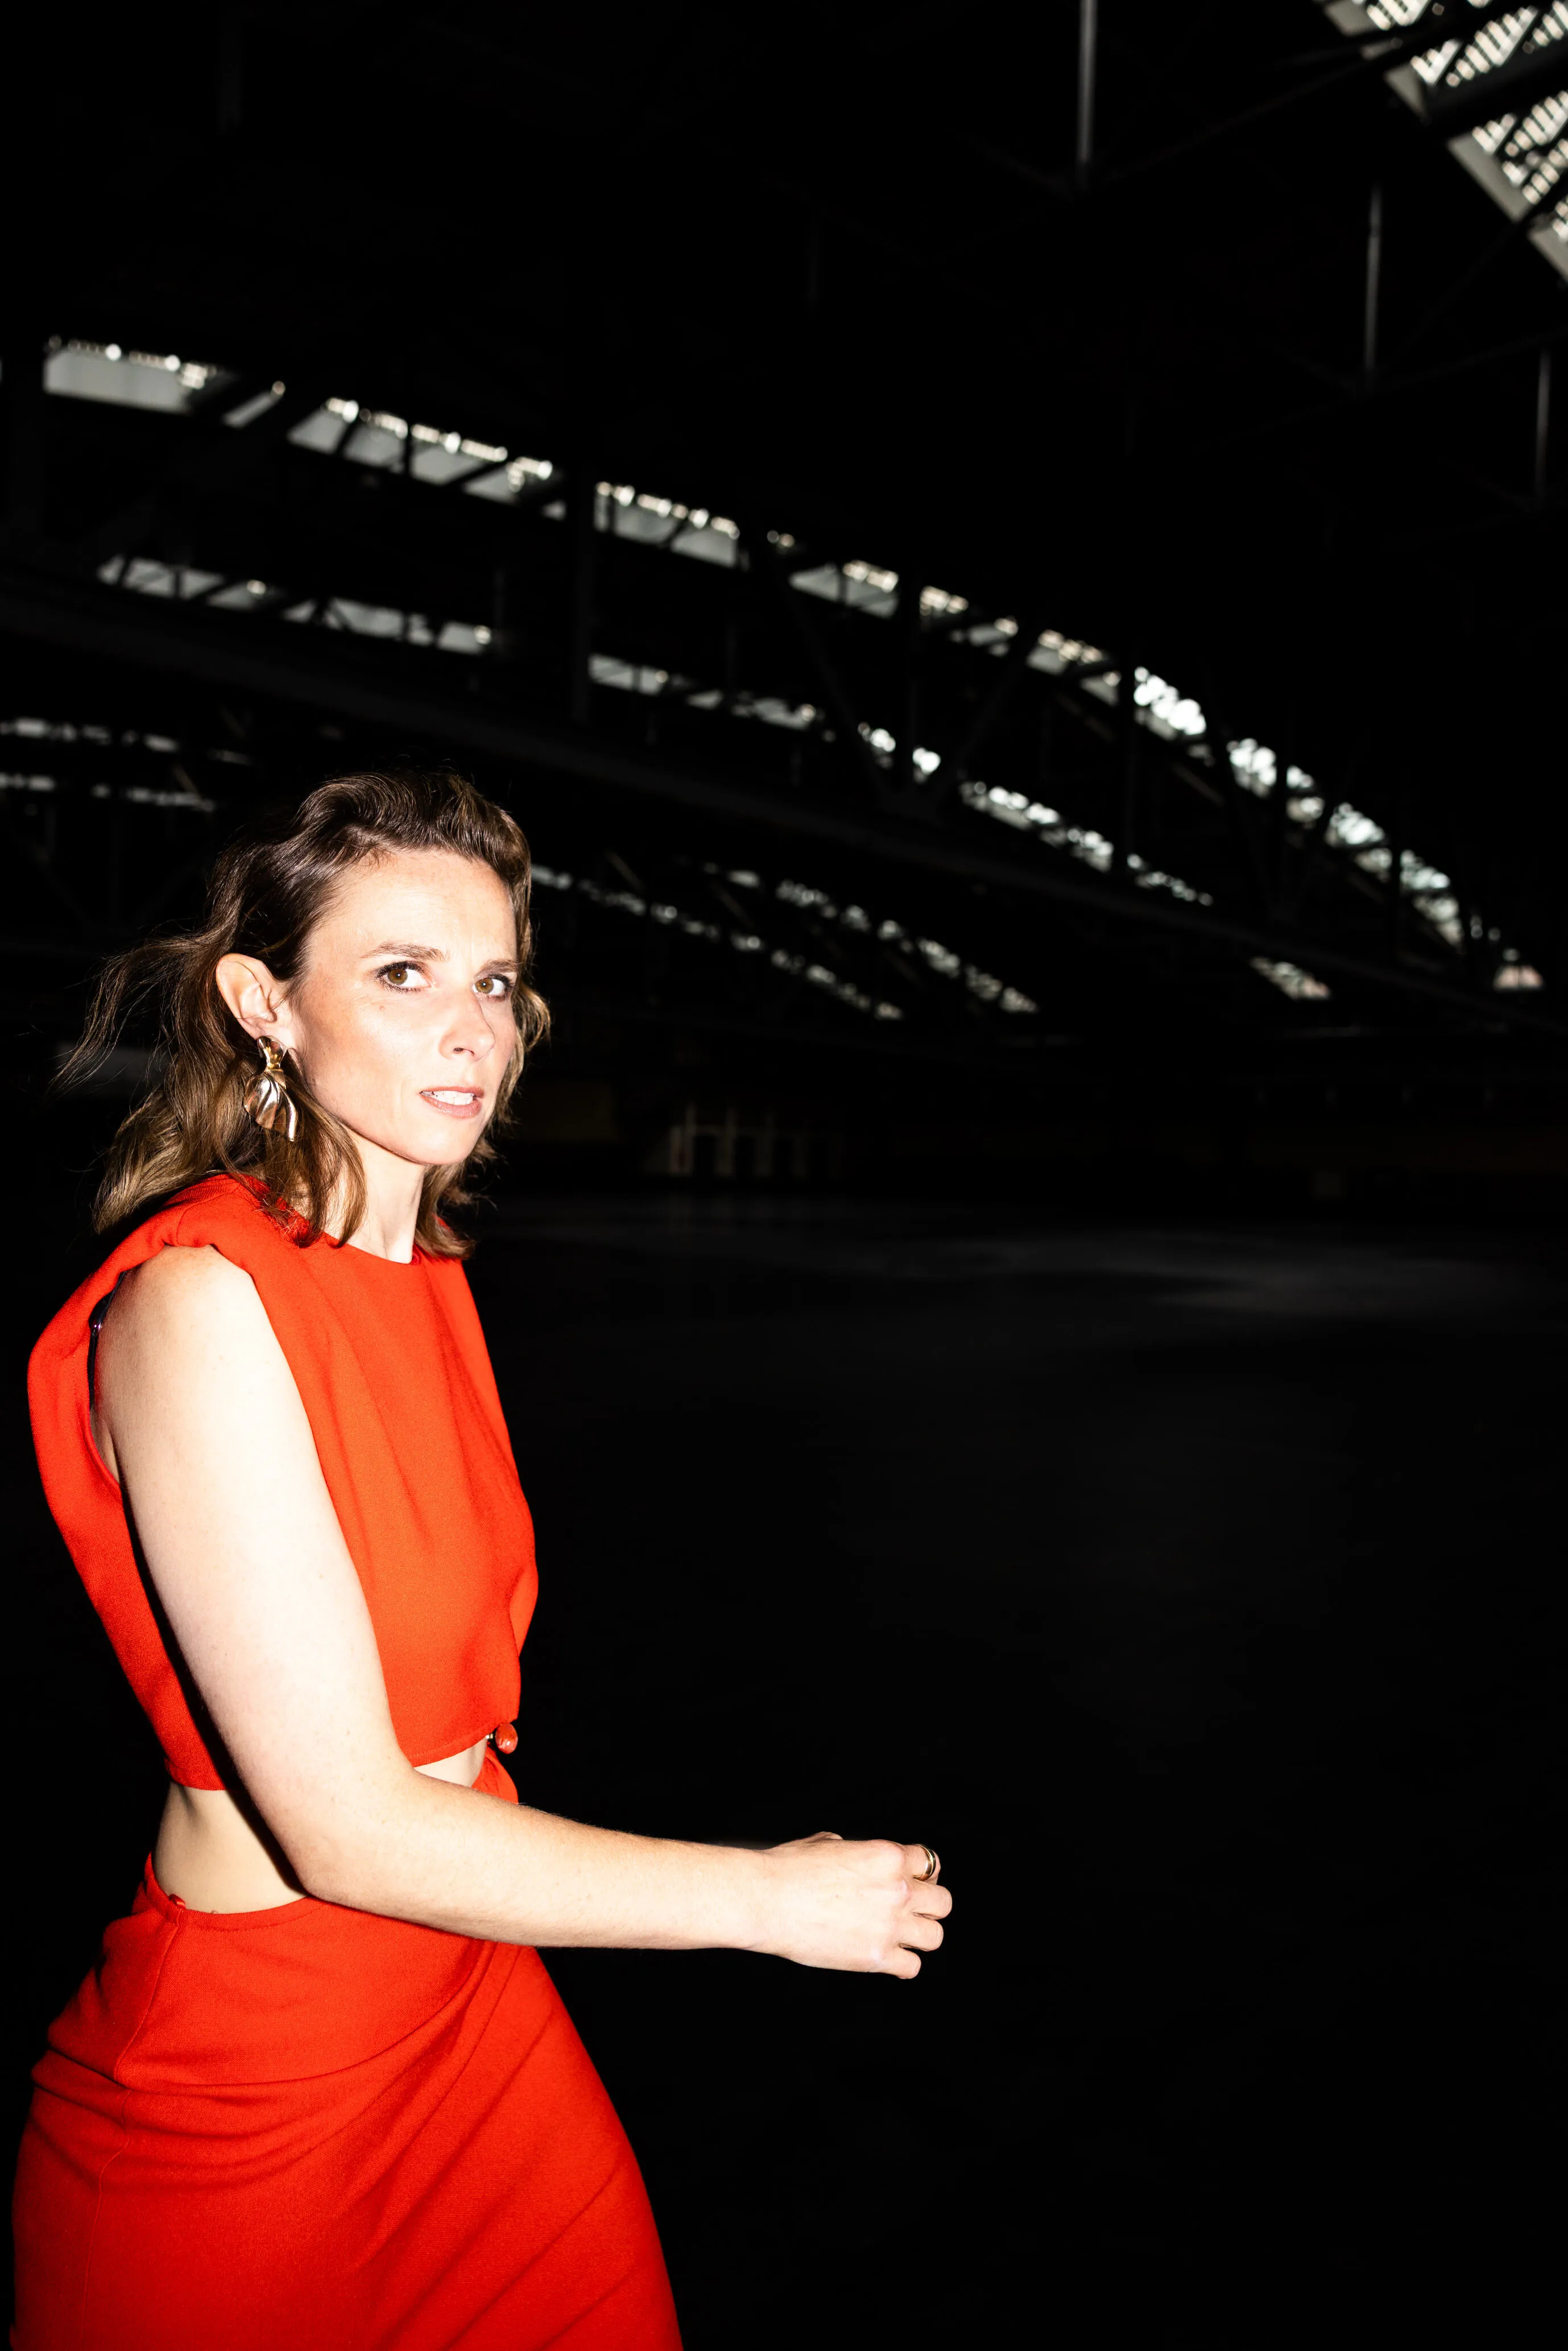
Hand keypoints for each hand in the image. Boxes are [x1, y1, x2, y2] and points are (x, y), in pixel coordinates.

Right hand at [751, 1831, 951, 1978]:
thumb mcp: (826, 1843)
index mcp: (887, 1855)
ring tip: (901, 1937)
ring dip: (920, 1936)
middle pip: (943, 1902)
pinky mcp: (877, 1957)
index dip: (921, 1875)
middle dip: (929, 1906)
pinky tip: (889, 1960)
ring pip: (935, 1937)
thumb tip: (854, 1854)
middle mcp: (897, 1890)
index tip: (912, 1883)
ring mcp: (890, 1925)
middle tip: (910, 1911)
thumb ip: (854, 1851)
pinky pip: (912, 1967)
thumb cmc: (787, 1868)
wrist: (765, 1900)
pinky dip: (903, 1965)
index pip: (930, 1863)